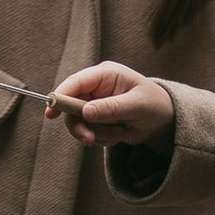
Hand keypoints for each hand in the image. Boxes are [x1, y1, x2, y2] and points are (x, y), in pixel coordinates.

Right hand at [50, 62, 174, 149]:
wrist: (164, 119)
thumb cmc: (154, 104)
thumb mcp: (136, 105)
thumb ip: (111, 107)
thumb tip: (85, 112)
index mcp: (105, 74)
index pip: (76, 82)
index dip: (60, 95)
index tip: (51, 112)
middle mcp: (96, 87)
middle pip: (71, 106)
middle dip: (80, 124)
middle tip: (89, 139)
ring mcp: (95, 103)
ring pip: (79, 122)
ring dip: (97, 133)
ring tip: (120, 133)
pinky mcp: (97, 118)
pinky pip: (90, 132)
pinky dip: (103, 137)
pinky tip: (120, 133)